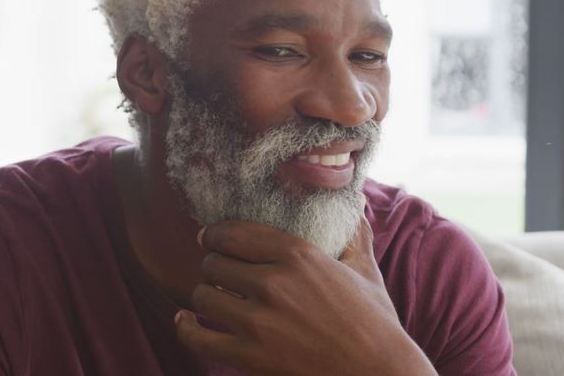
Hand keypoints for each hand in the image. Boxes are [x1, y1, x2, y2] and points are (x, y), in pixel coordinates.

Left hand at [173, 203, 436, 375]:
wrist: (378, 374)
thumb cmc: (375, 323)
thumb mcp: (366, 271)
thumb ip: (354, 235)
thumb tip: (356, 203)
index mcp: (299, 255)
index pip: (236, 233)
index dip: (216, 233)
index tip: (210, 236)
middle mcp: (273, 283)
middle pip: (216, 262)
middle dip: (214, 264)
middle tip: (218, 270)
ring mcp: (257, 322)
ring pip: (204, 295)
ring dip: (205, 294)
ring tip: (211, 295)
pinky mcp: (248, 356)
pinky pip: (197, 336)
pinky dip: (186, 327)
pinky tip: (186, 321)